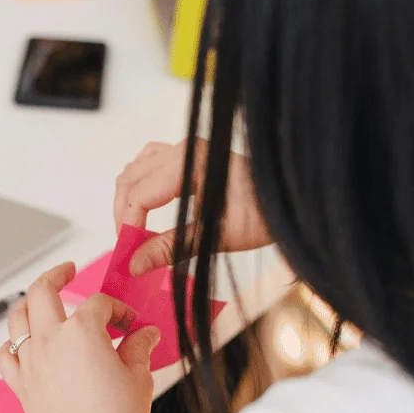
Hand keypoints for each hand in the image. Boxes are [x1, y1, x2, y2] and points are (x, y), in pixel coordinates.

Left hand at [0, 262, 161, 412]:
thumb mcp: (139, 378)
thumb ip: (140, 347)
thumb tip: (145, 333)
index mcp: (82, 332)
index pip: (99, 304)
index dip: (117, 309)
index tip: (129, 324)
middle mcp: (50, 340)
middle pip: (42, 291)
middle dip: (56, 274)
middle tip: (68, 270)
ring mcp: (30, 361)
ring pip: (17, 317)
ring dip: (29, 303)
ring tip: (42, 299)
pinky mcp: (20, 384)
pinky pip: (5, 355)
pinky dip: (11, 344)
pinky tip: (22, 344)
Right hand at [114, 138, 271, 274]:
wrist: (290, 201)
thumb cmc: (261, 217)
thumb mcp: (215, 238)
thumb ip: (170, 248)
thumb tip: (134, 265)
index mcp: (190, 162)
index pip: (140, 194)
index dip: (127, 226)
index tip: (127, 255)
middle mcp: (184, 147)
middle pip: (131, 179)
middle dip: (123, 215)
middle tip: (128, 248)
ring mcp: (186, 148)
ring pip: (135, 169)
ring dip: (128, 199)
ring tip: (134, 232)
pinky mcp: (189, 154)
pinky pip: (149, 163)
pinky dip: (140, 185)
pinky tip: (145, 208)